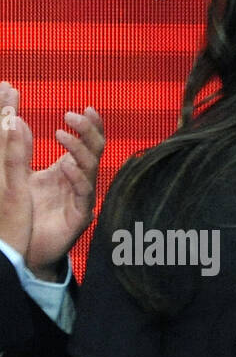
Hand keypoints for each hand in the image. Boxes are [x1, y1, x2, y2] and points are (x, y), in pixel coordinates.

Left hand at [0, 81, 103, 277]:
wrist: (24, 249)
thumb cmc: (25, 213)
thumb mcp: (19, 174)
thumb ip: (21, 149)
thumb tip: (17, 118)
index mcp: (69, 170)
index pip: (88, 142)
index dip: (91, 125)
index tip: (88, 107)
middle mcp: (79, 182)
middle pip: (95, 150)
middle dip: (88, 131)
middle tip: (71, 115)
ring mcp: (81, 199)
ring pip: (92, 168)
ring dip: (79, 148)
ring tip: (61, 133)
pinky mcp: (78, 217)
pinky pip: (84, 195)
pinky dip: (77, 178)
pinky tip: (66, 165)